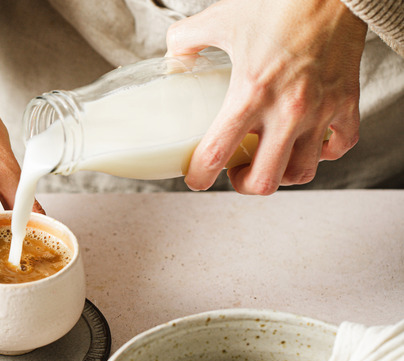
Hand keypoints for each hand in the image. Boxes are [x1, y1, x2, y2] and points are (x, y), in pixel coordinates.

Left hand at [166, 0, 367, 193]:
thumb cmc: (279, 2)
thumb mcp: (220, 19)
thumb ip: (186, 41)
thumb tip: (173, 59)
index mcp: (250, 92)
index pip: (217, 154)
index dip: (199, 175)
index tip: (196, 178)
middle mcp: (287, 109)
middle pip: (263, 180)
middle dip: (243, 184)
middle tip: (235, 171)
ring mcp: (320, 110)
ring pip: (302, 172)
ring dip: (281, 174)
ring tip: (269, 159)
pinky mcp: (347, 102)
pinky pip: (340, 145)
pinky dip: (324, 153)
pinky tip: (308, 143)